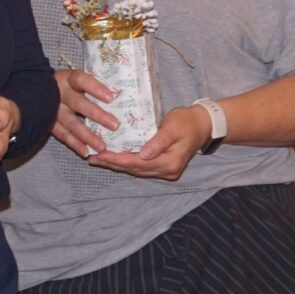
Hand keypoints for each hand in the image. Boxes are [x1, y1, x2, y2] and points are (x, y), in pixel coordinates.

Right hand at [49, 69, 121, 158]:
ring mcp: (53, 109)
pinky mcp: (49, 123)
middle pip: (79, 104)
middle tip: (115, 125)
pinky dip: (74, 144)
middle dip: (97, 115)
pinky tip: (86, 152)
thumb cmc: (66, 84)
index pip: (82, 80)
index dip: (95, 88)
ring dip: (86, 136)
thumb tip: (119, 91)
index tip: (111, 97)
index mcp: (68, 79)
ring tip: (101, 146)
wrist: (37, 88)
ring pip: (71, 123)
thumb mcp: (76, 79)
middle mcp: (60, 93)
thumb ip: (91, 85)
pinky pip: (63, 135)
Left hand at [86, 103, 208, 181]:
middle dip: (112, 163)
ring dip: (117, 165)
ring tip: (98, 159)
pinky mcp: (164, 168)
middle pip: (134, 169)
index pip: (136, 163)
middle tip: (91, 157)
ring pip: (136, 170)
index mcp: (169, 162)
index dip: (117, 159)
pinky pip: (141, 168)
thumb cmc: (187, 121)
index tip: (100, 154)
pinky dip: (127, 164)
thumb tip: (143, 154)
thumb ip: (159, 141)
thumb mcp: (173, 127)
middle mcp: (167, 171)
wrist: (203, 125)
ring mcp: (166, 172)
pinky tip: (115, 159)